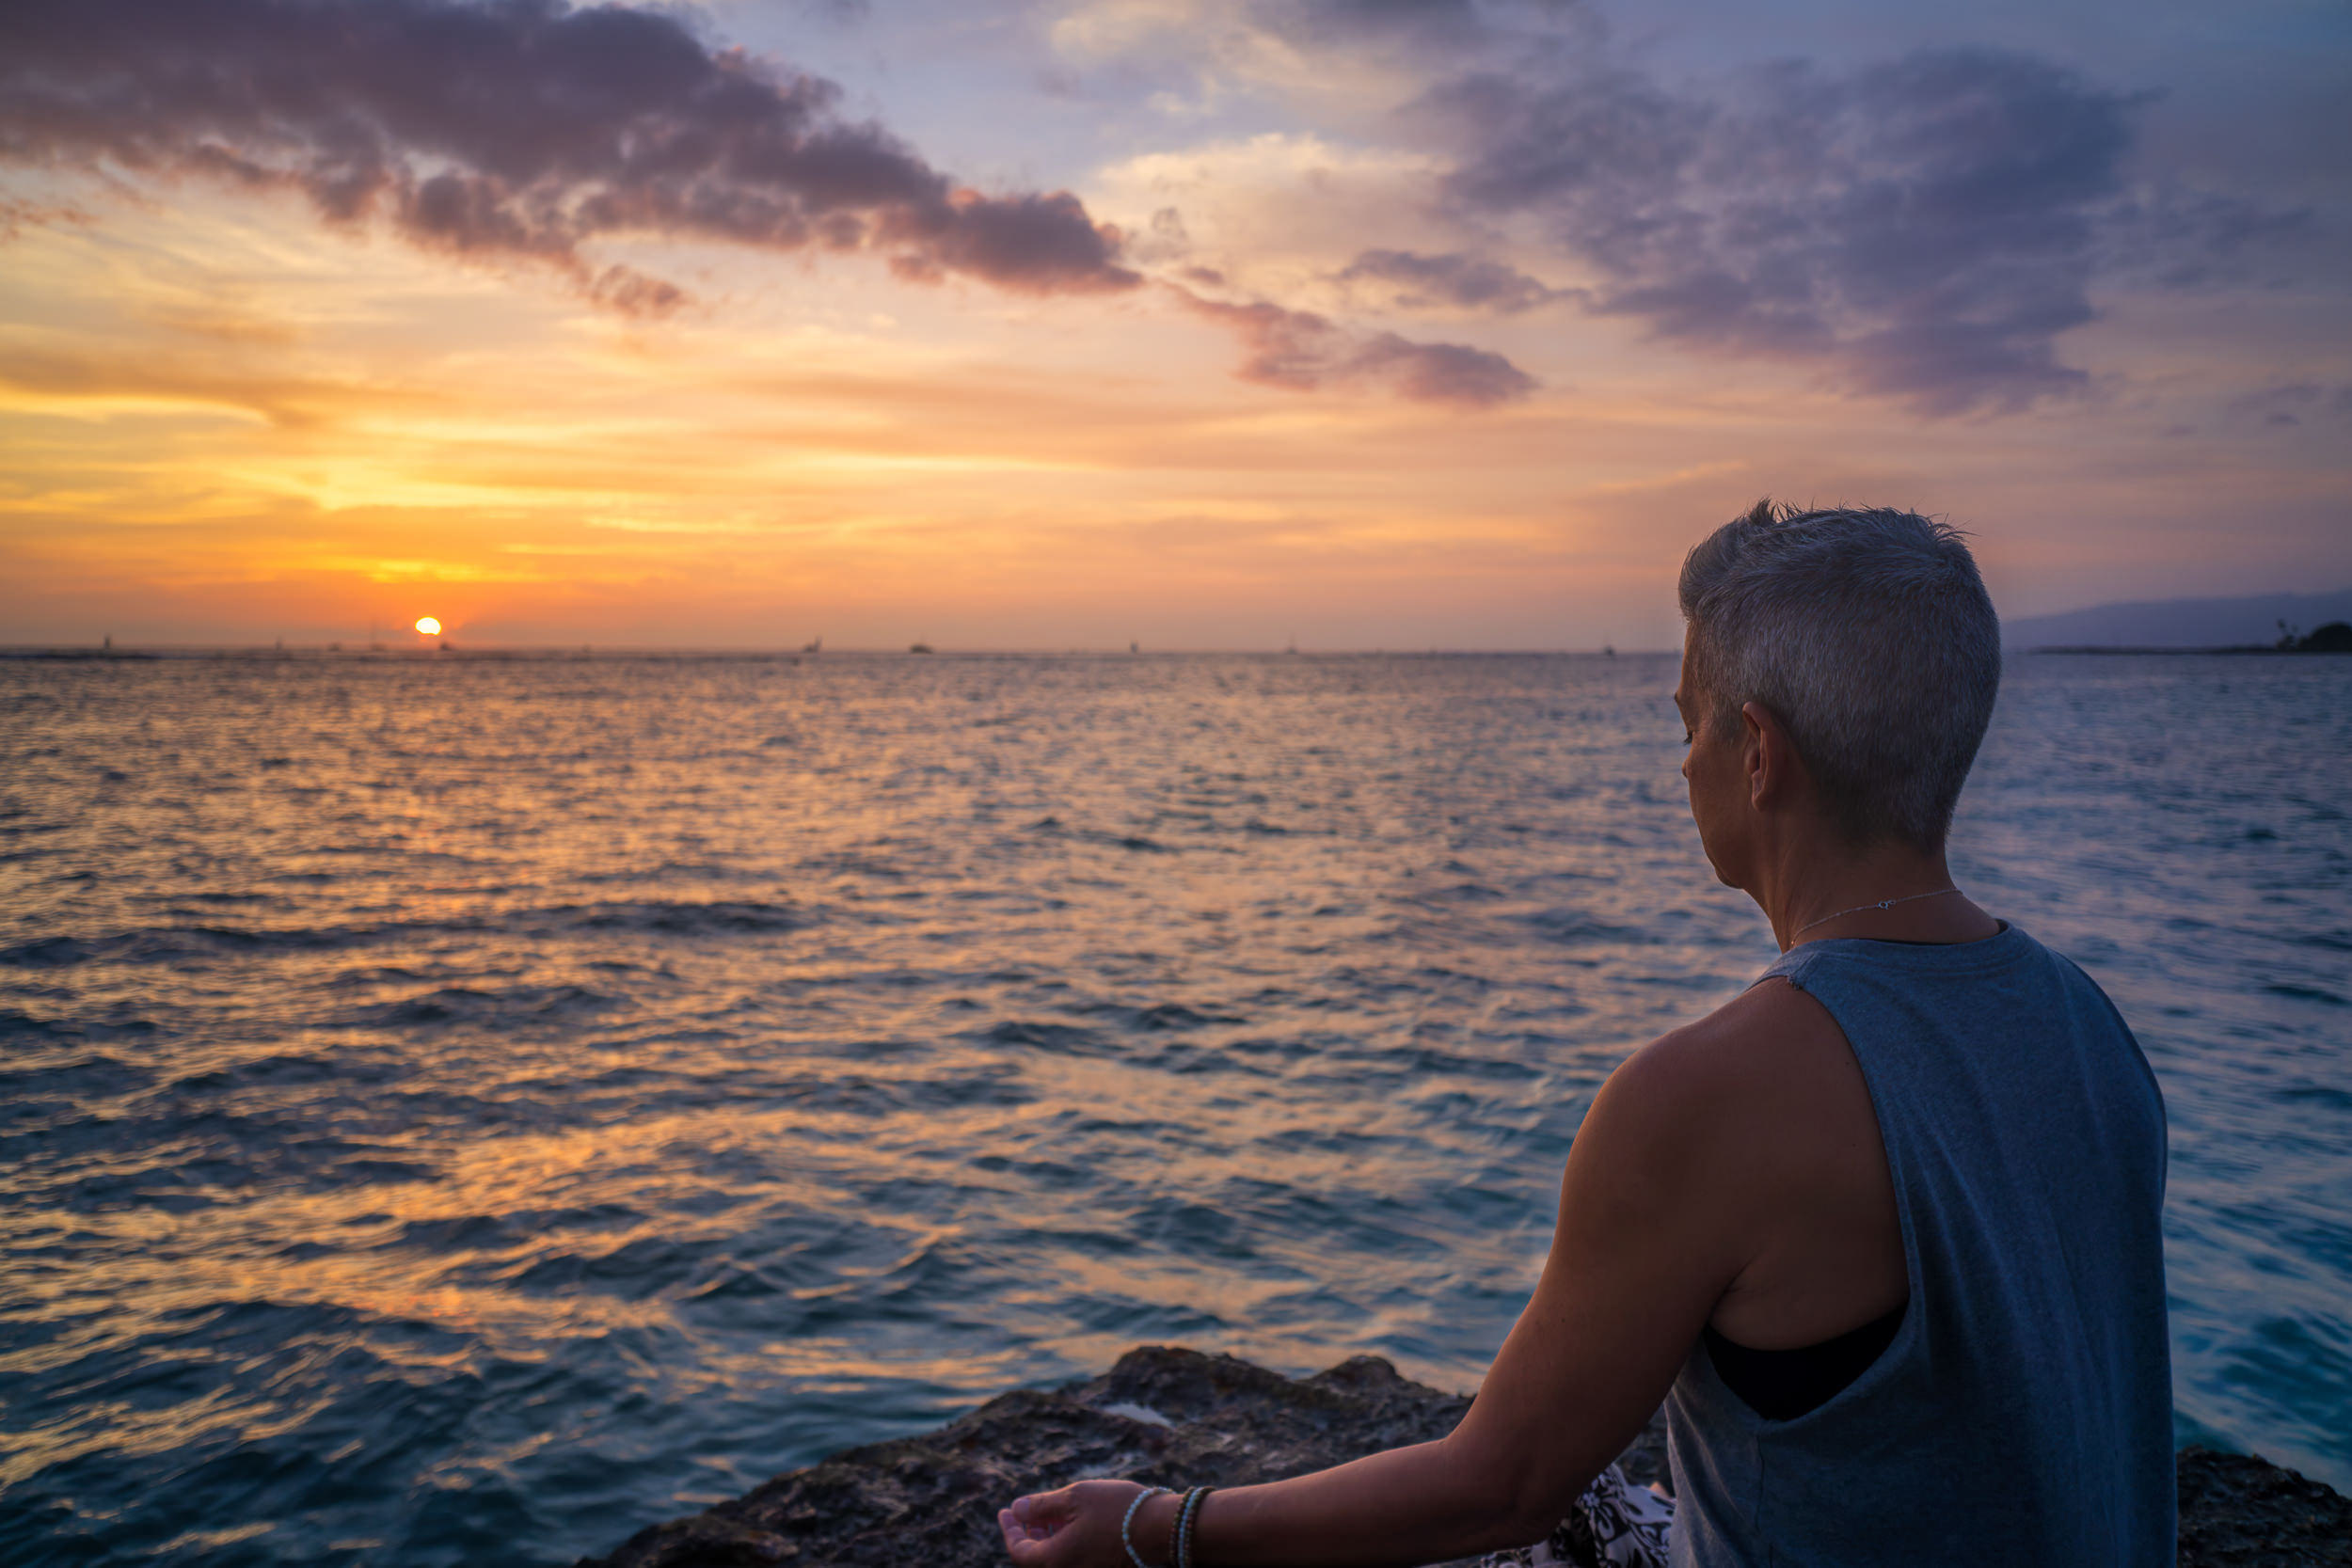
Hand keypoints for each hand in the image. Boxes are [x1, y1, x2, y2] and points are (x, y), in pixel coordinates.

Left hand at [998, 1479, 1156, 1567]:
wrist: (1160, 1527)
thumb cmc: (1117, 1509)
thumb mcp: (1074, 1497)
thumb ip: (1041, 1505)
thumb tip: (1017, 1508)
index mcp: (1056, 1560)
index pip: (1019, 1551)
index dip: (1009, 1530)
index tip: (1005, 1511)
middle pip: (1036, 1560)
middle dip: (1027, 1535)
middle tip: (1025, 1513)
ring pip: (1055, 1560)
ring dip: (1046, 1539)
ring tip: (1048, 1515)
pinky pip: (1072, 1560)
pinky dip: (1064, 1544)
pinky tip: (1070, 1524)